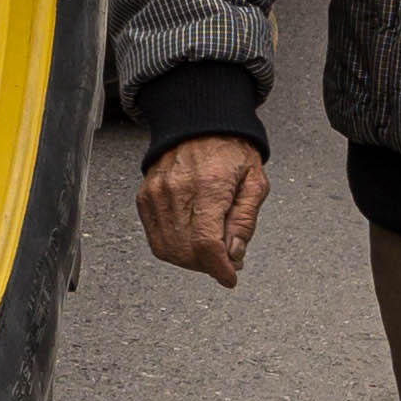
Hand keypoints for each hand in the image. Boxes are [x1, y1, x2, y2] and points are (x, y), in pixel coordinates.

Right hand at [139, 137, 267, 287]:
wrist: (199, 124)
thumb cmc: (230, 150)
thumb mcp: (255, 181)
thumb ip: (246, 221)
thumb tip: (234, 254)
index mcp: (210, 185)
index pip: (206, 243)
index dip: (218, 268)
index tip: (229, 277)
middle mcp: (177, 190)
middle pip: (186, 251)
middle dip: (208, 265)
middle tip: (224, 260)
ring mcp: (156, 194)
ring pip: (167, 249)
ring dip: (190, 260)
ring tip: (208, 249)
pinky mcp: (145, 197)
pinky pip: (155, 238)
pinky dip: (173, 247)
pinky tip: (190, 238)